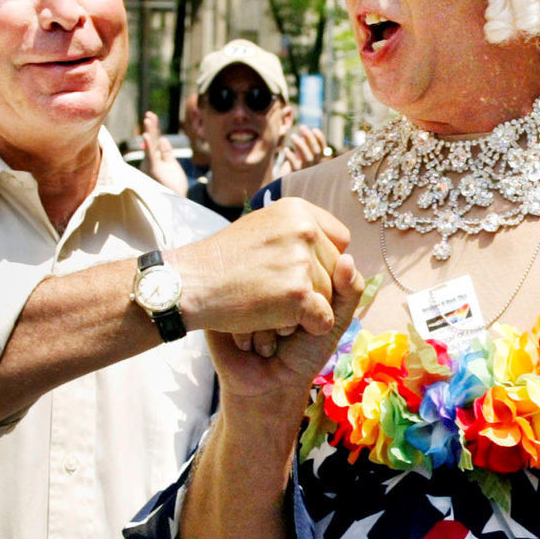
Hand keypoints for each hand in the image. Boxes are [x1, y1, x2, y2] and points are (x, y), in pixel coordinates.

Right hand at [141, 111, 187, 194]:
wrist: (176, 203)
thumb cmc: (173, 186)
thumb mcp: (172, 165)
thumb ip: (167, 152)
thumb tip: (163, 138)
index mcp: (155, 160)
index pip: (155, 140)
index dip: (154, 128)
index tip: (152, 116)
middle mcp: (151, 161)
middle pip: (152, 140)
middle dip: (151, 126)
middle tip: (150, 114)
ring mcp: (152, 165)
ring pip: (151, 145)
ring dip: (150, 131)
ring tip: (148, 119)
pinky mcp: (155, 170)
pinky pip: (151, 156)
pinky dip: (149, 146)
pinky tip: (147, 136)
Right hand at [173, 197, 352, 338]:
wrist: (189, 286)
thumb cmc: (222, 264)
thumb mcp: (266, 235)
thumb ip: (305, 240)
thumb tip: (350, 260)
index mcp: (297, 209)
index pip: (340, 239)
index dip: (324, 262)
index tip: (296, 273)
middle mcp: (304, 228)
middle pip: (336, 271)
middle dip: (313, 289)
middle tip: (272, 292)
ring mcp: (301, 260)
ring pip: (329, 298)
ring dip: (303, 312)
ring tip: (267, 307)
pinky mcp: (298, 292)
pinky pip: (323, 319)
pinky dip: (305, 329)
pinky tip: (276, 325)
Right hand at [207, 251, 361, 408]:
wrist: (268, 386)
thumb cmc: (304, 352)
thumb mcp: (336, 320)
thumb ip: (350, 290)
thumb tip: (347, 258)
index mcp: (298, 271)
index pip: (317, 260)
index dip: (318, 294)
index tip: (311, 320)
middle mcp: (270, 273)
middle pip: (289, 272)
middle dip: (294, 310)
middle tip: (287, 335)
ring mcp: (244, 286)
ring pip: (262, 287)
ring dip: (269, 323)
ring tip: (268, 342)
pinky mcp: (222, 304)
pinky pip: (237, 303)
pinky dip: (249, 330)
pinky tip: (249, 345)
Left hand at [274, 125, 328, 175]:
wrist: (282, 184)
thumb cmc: (292, 166)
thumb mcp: (299, 154)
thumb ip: (304, 145)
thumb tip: (305, 133)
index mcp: (316, 160)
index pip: (323, 149)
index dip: (321, 139)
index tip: (315, 129)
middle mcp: (313, 166)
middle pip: (316, 151)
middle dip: (310, 138)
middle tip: (302, 127)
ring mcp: (305, 171)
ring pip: (308, 157)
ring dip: (301, 145)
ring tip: (292, 136)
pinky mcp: (295, 176)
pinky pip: (295, 165)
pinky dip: (291, 157)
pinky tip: (285, 149)